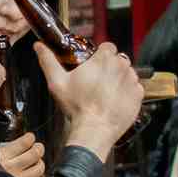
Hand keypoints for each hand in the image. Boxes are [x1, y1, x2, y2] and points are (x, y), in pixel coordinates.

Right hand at [0, 133, 44, 176]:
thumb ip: (9, 145)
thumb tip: (25, 138)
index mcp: (3, 155)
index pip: (25, 142)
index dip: (30, 138)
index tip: (30, 137)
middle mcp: (10, 168)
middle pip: (34, 154)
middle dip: (38, 149)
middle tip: (37, 148)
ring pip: (38, 169)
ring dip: (39, 164)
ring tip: (36, 163)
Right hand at [37, 42, 142, 156]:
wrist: (95, 130)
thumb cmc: (77, 107)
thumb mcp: (57, 82)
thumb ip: (48, 61)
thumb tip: (39, 46)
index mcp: (104, 59)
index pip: (107, 47)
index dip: (100, 56)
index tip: (94, 66)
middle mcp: (122, 66)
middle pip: (118, 60)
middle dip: (109, 68)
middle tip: (97, 82)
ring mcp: (132, 80)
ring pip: (127, 73)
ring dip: (119, 79)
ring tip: (106, 93)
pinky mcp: (138, 95)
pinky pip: (134, 88)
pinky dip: (127, 92)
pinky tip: (115, 100)